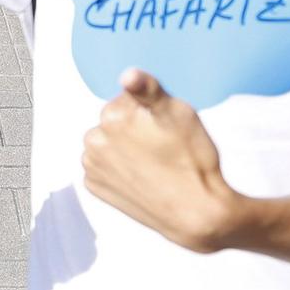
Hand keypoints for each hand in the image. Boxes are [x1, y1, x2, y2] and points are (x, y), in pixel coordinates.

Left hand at [81, 69, 240, 253]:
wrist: (197, 214)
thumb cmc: (193, 159)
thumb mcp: (180, 113)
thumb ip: (148, 88)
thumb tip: (127, 75)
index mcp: (112, 116)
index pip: (129, 97)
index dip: (151, 109)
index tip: (166, 127)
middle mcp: (94, 140)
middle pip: (115, 119)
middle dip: (134, 126)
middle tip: (163, 145)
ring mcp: (91, 166)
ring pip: (108, 141)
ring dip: (123, 146)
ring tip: (154, 163)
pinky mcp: (94, 186)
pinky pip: (103, 164)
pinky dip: (117, 167)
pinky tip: (141, 176)